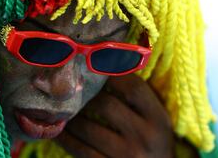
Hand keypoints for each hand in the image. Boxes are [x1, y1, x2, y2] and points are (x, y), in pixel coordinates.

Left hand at [55, 74, 173, 157]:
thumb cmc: (154, 145)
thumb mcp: (156, 122)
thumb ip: (139, 101)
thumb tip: (106, 72)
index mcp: (159, 120)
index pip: (134, 88)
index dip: (112, 75)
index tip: (96, 68)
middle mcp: (145, 137)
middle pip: (106, 105)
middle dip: (86, 96)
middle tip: (72, 88)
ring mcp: (126, 155)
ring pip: (88, 128)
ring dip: (71, 116)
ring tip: (60, 108)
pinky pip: (80, 151)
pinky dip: (66, 139)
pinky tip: (58, 131)